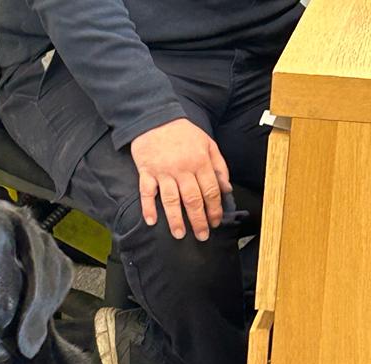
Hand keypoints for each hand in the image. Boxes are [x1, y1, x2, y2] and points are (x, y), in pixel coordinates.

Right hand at [130, 118, 231, 240]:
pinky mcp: (146, 172)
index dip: (214, 209)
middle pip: (193, 199)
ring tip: (180, 235)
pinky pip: (147, 192)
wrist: (155, 118)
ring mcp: (163, 171)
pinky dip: (148, 207)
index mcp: (200, 161)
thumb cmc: (182, 133)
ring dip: (176, 219)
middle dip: (199, 220)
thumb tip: (226, 188)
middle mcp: (183, 169)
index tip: (216, 222)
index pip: (210, 191)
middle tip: (202, 236)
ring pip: (171, 200)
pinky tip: (151, 221)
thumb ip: (219, 166)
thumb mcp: (208, 144)